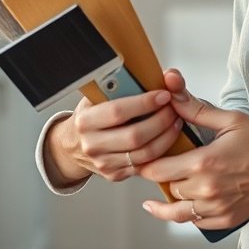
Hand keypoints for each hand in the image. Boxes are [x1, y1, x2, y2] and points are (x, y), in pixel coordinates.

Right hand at [44, 88, 184, 185]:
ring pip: (144, 153)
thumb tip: (151, 74)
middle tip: (174, 108)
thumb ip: (120, 86)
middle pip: (135, 136)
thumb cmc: (90, 114)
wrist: (72, 145)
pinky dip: (162, 151)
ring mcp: (103, 163)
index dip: (145, 103)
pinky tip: (168, 137)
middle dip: (161, 120)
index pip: (118, 112)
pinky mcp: (115, 175)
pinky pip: (144, 165)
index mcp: (85, 121)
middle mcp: (92, 144)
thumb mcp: (96, 96)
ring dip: (166, 136)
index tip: (163, 94)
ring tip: (176, 121)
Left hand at [139, 74, 248, 229]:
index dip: (146, 164)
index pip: (158, 169)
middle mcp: (207, 189)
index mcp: (205, 162)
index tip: (142, 159)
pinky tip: (185, 207)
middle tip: (155, 171)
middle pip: (167, 189)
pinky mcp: (228, 218)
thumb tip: (174, 97)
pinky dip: (189, 216)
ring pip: (178, 212)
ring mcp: (217, 207)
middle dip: (160, 179)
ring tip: (155, 201)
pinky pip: (197, 223)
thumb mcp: (230, 120)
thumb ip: (197, 111)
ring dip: (168, 204)